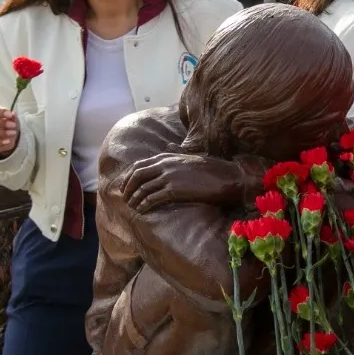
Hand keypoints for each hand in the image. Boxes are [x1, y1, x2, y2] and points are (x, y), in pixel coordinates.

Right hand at [0, 102, 17, 153]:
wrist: (7, 136)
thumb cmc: (7, 123)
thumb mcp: (11, 118)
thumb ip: (11, 116)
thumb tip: (13, 114)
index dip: (0, 111)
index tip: (10, 115)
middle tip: (12, 125)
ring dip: (0, 133)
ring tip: (12, 133)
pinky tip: (7, 141)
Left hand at [114, 153, 252, 212]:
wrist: (228, 177)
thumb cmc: (213, 168)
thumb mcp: (192, 155)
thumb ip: (178, 150)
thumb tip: (169, 144)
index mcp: (168, 155)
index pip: (140, 164)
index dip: (129, 176)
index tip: (125, 185)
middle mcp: (165, 164)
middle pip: (137, 175)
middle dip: (128, 187)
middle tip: (124, 198)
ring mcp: (169, 177)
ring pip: (143, 188)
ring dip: (134, 199)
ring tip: (131, 206)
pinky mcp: (175, 190)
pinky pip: (152, 198)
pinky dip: (144, 205)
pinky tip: (141, 210)